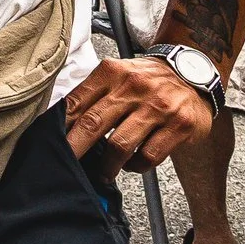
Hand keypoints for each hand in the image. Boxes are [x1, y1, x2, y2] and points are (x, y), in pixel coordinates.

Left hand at [63, 53, 213, 172]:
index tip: (51, 141)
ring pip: (120, 145)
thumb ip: (93, 94)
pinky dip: (135, 166)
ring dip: (107, 165)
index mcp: (111, 72)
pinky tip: (131, 164)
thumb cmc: (146, 79)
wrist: (193, 73)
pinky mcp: (179, 126)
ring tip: (103, 171)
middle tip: (67, 163)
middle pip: (93, 123)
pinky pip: (148, 156)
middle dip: (76, 148)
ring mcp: (158, 107)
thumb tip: (64, 123)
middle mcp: (133, 87)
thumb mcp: (117, 74)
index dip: (60, 125)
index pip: (77, 101)